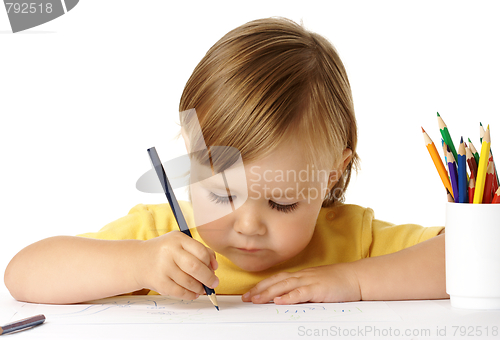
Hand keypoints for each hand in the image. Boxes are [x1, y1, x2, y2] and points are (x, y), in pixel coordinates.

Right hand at [135, 231, 218, 299]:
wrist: (138, 260)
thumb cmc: (165, 252)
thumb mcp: (180, 243)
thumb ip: (199, 250)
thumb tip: (214, 266)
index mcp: (177, 239)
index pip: (201, 251)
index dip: (211, 262)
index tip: (214, 269)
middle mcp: (169, 252)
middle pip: (195, 267)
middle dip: (208, 278)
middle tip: (214, 283)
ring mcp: (163, 267)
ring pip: (189, 282)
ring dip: (200, 288)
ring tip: (203, 288)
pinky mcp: (159, 282)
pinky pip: (179, 292)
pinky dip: (190, 295)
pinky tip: (194, 293)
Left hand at [241, 263, 360, 304]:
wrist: (356, 277)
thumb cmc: (338, 282)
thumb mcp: (316, 285)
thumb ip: (302, 291)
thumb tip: (287, 299)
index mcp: (302, 276)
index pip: (277, 279)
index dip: (262, 285)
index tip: (250, 293)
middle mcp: (303, 276)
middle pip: (276, 281)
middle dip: (259, 289)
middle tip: (246, 298)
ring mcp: (310, 281)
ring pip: (285, 286)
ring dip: (268, 293)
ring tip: (256, 299)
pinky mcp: (319, 288)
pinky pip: (301, 292)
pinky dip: (289, 296)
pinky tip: (279, 301)